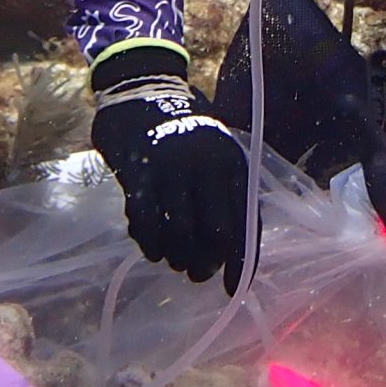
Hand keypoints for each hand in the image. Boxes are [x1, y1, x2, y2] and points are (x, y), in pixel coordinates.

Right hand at [92, 81, 251, 291]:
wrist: (141, 97)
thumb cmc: (186, 139)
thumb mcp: (217, 159)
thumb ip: (228, 199)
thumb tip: (235, 254)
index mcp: (233, 164)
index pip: (245, 223)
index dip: (241, 262)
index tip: (233, 289)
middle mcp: (208, 165)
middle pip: (215, 234)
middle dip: (205, 263)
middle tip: (196, 272)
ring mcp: (173, 167)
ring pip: (180, 234)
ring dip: (177, 258)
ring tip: (174, 260)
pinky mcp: (140, 172)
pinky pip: (147, 223)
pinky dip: (150, 244)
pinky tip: (152, 249)